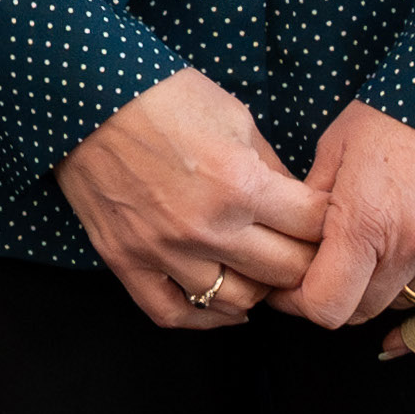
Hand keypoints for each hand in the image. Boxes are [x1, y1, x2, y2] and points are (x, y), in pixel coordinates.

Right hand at [55, 68, 331, 331]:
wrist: (85, 95)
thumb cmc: (161, 95)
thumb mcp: (234, 116)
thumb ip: (271, 166)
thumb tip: (299, 202)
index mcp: (241, 183)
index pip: (314, 227)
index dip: (329, 222)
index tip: (325, 219)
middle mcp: (206, 227)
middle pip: (286, 272)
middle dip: (305, 259)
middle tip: (303, 248)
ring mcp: (163, 250)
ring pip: (237, 302)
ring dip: (259, 288)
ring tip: (260, 270)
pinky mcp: (126, 260)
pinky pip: (173, 313)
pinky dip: (205, 318)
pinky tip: (223, 304)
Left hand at [275, 100, 414, 333]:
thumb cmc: (397, 113)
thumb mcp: (336, 148)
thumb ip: (311, 205)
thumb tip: (289, 247)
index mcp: (366, 221)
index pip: (323, 306)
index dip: (298, 303)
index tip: (289, 290)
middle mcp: (414, 248)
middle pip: (361, 311)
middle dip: (337, 295)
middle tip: (328, 273)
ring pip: (404, 307)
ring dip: (384, 292)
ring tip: (377, 259)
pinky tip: (406, 334)